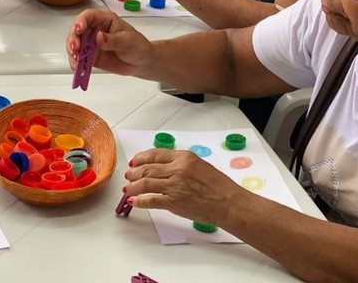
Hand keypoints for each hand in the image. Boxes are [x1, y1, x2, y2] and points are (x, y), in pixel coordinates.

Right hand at [66, 9, 152, 77]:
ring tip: (75, 61)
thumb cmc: (138, 46)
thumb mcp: (128, 41)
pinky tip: (77, 68)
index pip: (89, 16)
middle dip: (73, 38)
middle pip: (78, 30)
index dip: (81, 21)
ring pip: (76, 44)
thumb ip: (113, 40)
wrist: (141, 62)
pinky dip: (76, 63)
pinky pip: (80, 59)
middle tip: (75, 48)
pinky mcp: (91, 56)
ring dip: (72, 52)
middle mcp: (96, 30)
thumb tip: (99, 37)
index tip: (79, 29)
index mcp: (105, 20)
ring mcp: (92, 44)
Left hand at [124, 149, 241, 225]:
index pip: (155, 154)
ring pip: (145, 183)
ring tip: (128, 188)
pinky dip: (139, 201)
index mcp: (184, 157)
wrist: (228, 203)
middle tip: (129, 175)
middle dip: (134, 172)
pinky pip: (151, 200)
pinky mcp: (173, 203)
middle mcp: (177, 169)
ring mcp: (174, 186)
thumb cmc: (219, 186)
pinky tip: (134, 202)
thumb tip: (165, 167)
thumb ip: (182, 164)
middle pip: (147, 168)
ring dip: (133, 186)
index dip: (141, 158)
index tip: (135, 161)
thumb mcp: (200, 165)